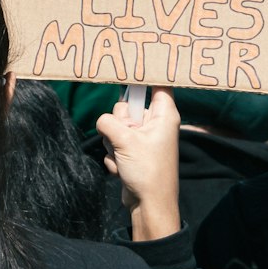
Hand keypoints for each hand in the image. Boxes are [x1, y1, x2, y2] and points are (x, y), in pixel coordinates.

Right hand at [97, 87, 180, 241]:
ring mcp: (143, 138)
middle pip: (127, 105)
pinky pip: (114, 142)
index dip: (144, 74)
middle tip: (126, 137)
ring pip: (116, 125)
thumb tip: (103, 119)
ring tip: (125, 158)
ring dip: (113, 143)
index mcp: (164, 115)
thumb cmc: (147, 172)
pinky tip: (124, 169)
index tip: (129, 62)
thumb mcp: (125, 140)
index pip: (157, 83)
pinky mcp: (132, 151)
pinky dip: (114, 156)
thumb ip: (109, 122)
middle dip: (119, 122)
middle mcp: (155, 123)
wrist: (148, 206)